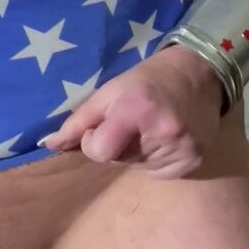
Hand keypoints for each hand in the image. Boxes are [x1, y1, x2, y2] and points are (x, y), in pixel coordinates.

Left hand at [39, 45, 223, 179]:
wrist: (199, 75)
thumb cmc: (146, 80)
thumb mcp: (109, 91)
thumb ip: (78, 121)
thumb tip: (48, 145)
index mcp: (135, 110)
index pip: (99, 151)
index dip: (93, 143)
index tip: (101, 127)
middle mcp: (161, 132)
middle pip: (116, 160)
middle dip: (115, 145)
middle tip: (130, 122)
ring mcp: (180, 150)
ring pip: (135, 167)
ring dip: (134, 152)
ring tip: (148, 128)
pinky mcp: (192, 162)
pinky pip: (157, 173)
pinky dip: (153, 159)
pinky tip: (163, 138)